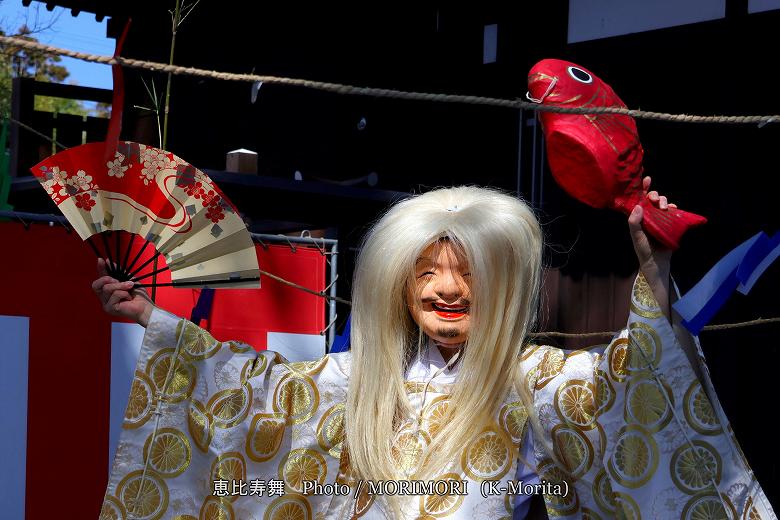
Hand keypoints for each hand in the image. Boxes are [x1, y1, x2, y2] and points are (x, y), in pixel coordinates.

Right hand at [92, 258, 154, 326]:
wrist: (146, 307)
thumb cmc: (138, 296)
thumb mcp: (128, 280)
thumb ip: (119, 273)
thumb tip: (109, 262)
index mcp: (107, 292)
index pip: (99, 280)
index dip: (99, 270)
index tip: (101, 260)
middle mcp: (104, 298)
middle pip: (96, 285)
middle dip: (107, 279)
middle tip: (118, 279)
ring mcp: (106, 304)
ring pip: (107, 288)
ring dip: (120, 285)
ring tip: (129, 288)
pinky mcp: (110, 309)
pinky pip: (115, 294)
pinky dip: (124, 293)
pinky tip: (129, 298)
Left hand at [628, 176, 674, 318]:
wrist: (657, 263)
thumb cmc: (643, 250)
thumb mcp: (636, 237)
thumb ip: (634, 223)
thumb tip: (638, 207)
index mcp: (638, 217)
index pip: (639, 199)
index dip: (642, 188)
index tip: (647, 179)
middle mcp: (648, 216)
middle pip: (652, 199)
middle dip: (655, 195)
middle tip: (656, 200)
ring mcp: (659, 219)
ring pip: (663, 204)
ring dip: (664, 201)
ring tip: (664, 206)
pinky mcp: (669, 224)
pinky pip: (673, 212)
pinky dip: (673, 208)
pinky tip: (672, 209)